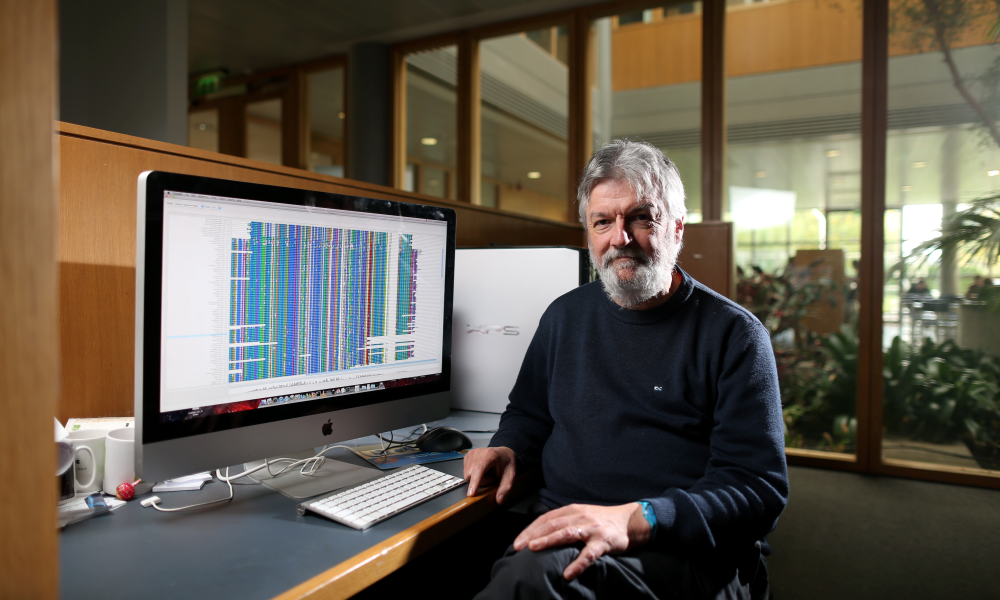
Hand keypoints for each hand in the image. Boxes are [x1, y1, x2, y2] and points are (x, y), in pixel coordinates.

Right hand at [463, 446, 516, 503]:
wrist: (504, 453)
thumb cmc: (507, 462)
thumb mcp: (511, 475)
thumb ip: (506, 488)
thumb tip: (499, 500)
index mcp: (490, 455)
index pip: (479, 469)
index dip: (474, 482)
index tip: (471, 493)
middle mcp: (478, 452)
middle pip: (472, 475)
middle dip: (481, 481)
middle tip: (492, 476)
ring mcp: (471, 454)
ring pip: (467, 475)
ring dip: (476, 478)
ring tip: (487, 472)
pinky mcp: (467, 456)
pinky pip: (466, 472)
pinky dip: (473, 474)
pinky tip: (481, 470)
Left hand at [513, 503, 651, 580]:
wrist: (630, 521)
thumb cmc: (601, 521)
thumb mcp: (581, 516)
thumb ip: (564, 522)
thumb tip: (540, 534)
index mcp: (572, 510)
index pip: (546, 519)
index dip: (530, 529)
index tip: (518, 541)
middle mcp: (580, 517)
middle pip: (552, 525)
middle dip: (533, 535)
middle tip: (518, 546)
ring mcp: (592, 529)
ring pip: (567, 534)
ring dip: (549, 541)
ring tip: (534, 549)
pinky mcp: (603, 542)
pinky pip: (589, 554)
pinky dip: (578, 564)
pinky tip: (568, 574)